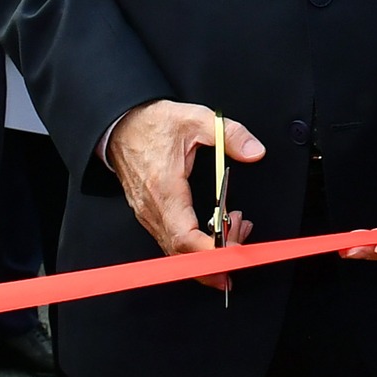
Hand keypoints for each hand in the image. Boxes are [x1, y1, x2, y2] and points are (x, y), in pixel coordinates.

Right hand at [107, 101, 263, 288]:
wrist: (122, 126)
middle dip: (216, 257)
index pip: (184, 237)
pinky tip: (218, 230)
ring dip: (209, 251)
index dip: (210, 251)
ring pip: (177, 251)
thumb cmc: (154, 124)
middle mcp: (153, 209)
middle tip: (243, 240)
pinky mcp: (150, 216)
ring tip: (237, 227)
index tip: (234, 249)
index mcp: (164, 189)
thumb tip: (254, 151)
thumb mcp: (197, 119)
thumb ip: (229, 134)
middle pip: (181, 254)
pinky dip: (197, 244)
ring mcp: (149, 216)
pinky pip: (172, 242)